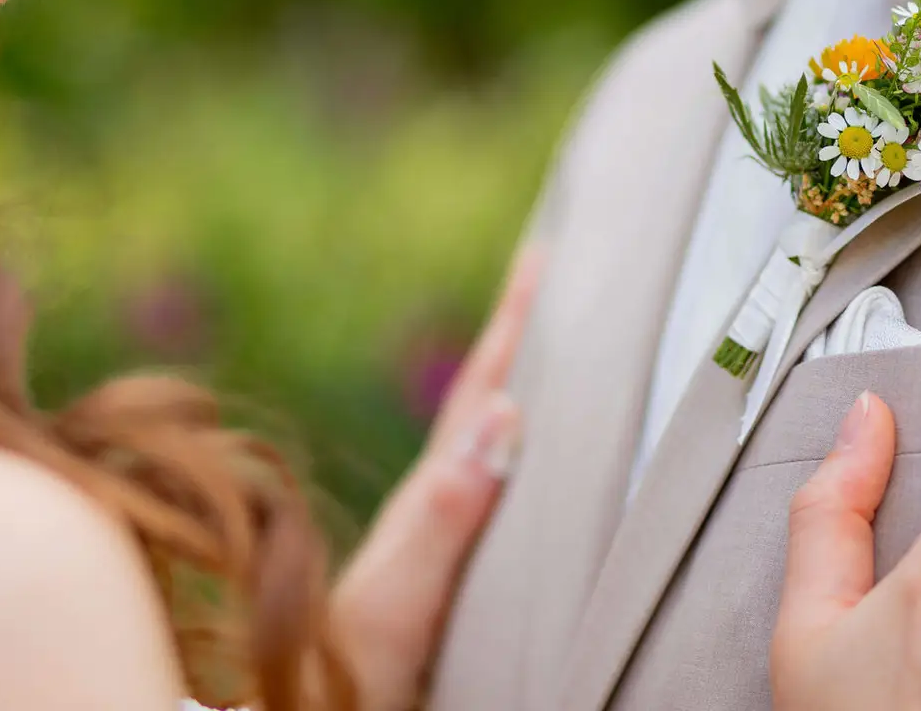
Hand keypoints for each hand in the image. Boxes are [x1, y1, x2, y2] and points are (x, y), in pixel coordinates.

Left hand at [329, 248, 540, 710]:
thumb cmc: (359, 667)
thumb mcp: (408, 592)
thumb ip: (447, 511)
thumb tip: (503, 411)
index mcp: (432, 492)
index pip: (482, 388)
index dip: (515, 322)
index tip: (544, 253)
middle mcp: (435, 500)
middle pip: (487, 398)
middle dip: (525, 335)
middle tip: (561, 276)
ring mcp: (438, 533)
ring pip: (490, 439)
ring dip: (524, 387)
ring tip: (560, 349)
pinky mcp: (449, 569)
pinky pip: (499, 485)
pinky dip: (523, 450)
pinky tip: (531, 459)